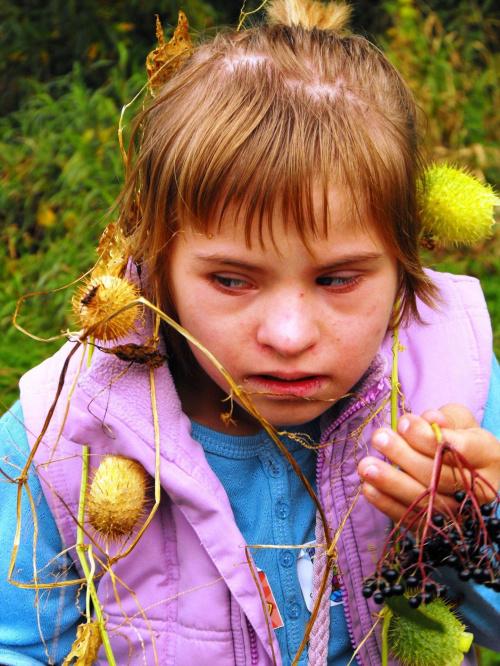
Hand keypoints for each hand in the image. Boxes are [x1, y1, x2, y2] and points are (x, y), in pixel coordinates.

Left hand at [357, 404, 499, 526]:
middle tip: (380, 437)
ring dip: (392, 483)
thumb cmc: (460, 437)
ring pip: (426, 500)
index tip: (404, 422)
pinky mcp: (440, 529)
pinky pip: (412, 519)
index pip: (461, 449)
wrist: (467, 471)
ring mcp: (461, 513)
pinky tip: (369, 488)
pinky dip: (388, 505)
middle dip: (405, 456)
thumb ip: (445, 418)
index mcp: (490, 456)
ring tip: (366, 466)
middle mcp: (480, 489)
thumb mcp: (460, 420)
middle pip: (440, 476)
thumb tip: (429, 420)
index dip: (429, 438)